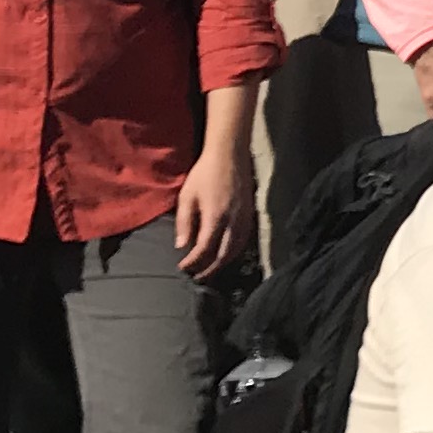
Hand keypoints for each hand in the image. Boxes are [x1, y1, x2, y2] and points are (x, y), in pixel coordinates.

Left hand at [172, 145, 249, 278]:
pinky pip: (243, 241)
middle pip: (223, 256)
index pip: (204, 249)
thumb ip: (184, 222)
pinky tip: (225, 253)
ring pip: (236, 250)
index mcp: (215, 218)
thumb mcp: (187, 196)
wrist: (230, 155)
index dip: (193, 262)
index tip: (183, 268)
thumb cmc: (204, 173)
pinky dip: (233, 252)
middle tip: (197, 277)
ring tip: (211, 269)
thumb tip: (182, 245)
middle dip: (209, 269)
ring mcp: (244, 219)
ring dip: (223, 263)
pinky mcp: (250, 215)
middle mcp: (233, 222)